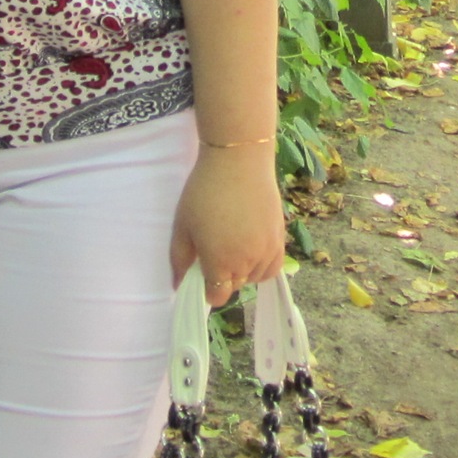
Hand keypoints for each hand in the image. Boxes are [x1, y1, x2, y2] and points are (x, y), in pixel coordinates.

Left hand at [170, 144, 286, 306]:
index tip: (202, 273)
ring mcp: (267, 250)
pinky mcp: (280, 237)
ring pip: (255, 277)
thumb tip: (177, 286)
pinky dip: (262, 265)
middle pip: (235, 286)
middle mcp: (246, 262)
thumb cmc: (204, 192)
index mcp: (220, 263)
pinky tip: (252, 249)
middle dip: (223, 277)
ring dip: (243, 270)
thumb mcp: (182, 226)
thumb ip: (179, 260)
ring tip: (232, 246)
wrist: (238, 161)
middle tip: (214, 251)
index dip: (207, 289)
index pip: (217, 296)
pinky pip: (273, 266)